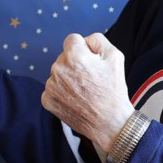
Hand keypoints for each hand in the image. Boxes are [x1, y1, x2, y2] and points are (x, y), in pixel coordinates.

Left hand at [41, 33, 133, 152]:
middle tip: (90, 79)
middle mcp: (58, 69)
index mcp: (74, 56)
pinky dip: (62, 92)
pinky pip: (53, 88)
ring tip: (84, 91)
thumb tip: (84, 40)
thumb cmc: (113, 90)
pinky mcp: (47, 100)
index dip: (84, 49)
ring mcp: (51, 86)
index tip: (91, 61)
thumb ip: (97, 39)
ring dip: (68, 78)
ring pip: (58, 73)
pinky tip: (75, 99)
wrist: (109, 123)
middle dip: (75, 63)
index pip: (72, 39)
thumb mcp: (115, 56)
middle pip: (64, 57)